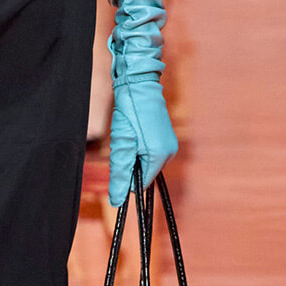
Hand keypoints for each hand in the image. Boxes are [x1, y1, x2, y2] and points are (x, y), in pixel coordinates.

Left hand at [108, 76, 178, 205]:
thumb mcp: (122, 143)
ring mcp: (170, 145)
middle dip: (131, 163)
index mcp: (159, 157)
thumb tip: (116, 201)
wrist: (140, 84)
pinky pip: (151, 152)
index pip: (141, 184)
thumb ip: (120, 174)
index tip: (121, 156)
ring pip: (146, 163)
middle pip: (144, 173)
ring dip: (135, 154)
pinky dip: (140, 147)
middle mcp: (169, 153)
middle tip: (125, 140)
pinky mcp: (167, 138)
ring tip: (131, 132)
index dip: (127, 176)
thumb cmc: (130, 112)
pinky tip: (136, 130)